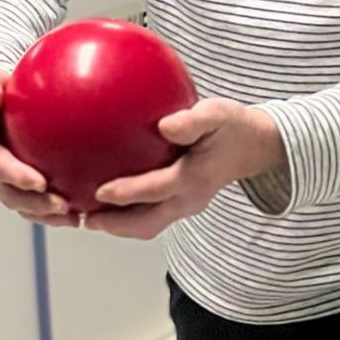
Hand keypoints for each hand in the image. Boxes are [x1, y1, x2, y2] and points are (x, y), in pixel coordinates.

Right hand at [0, 66, 78, 227]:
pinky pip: (33, 201)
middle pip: (10, 194)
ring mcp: (1, 178)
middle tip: (65, 206)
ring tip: (76, 218)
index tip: (40, 182)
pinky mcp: (15, 182)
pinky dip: (52, 211)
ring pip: (22, 204)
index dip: (16, 176)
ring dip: (47, 214)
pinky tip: (79, 212)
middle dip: (36, 204)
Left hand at [85, 98, 284, 239]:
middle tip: (85, 219)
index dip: (127, 193)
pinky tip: (108, 203)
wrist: (254, 146)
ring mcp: (186, 206)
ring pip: (148, 225)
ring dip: (119, 226)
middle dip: (115, 225)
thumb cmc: (231, 126)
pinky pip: (152, 217)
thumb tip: (165, 125)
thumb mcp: (217, 114)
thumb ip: (193, 121)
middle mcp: (189, 199)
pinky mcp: (181, 205)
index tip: (99, 192)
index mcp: (194, 178)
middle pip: (147, 223)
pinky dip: (128, 216)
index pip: (156, 190)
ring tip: (89, 218)